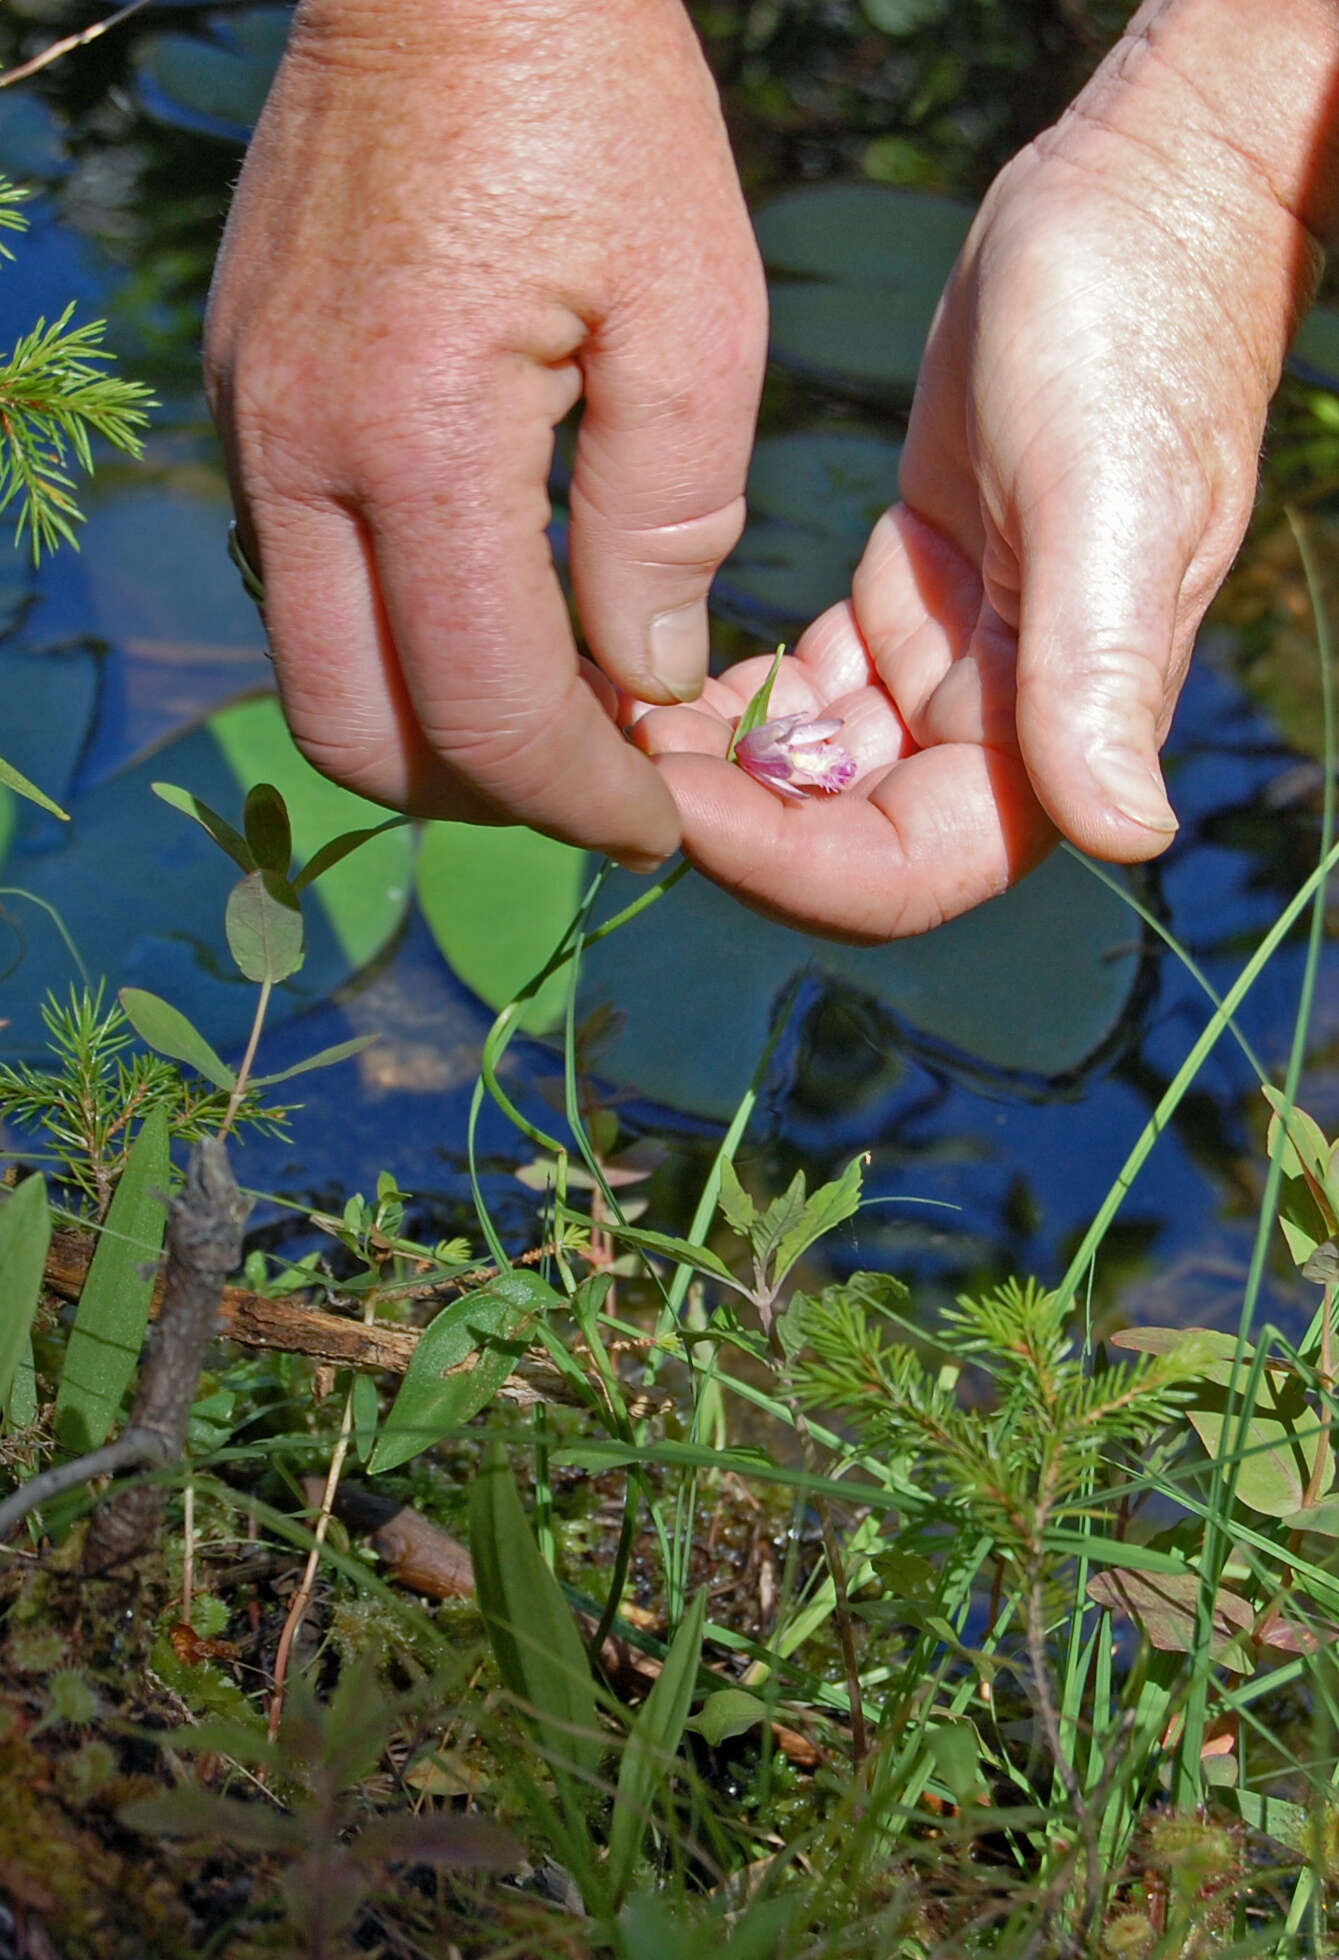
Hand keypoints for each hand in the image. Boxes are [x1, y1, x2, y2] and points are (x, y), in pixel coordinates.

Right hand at [204, 0, 765, 868]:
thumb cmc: (598, 110)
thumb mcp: (693, 312)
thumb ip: (667, 523)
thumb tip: (641, 680)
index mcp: (416, 440)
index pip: (483, 708)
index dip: (578, 798)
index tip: (655, 822)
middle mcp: (296, 452)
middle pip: (356, 732)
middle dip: (483, 793)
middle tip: (593, 781)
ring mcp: (251, 425)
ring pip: (315, 670)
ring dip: (431, 724)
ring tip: (554, 704)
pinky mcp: (248, 396)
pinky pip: (302, 580)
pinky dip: (393, 636)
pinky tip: (489, 602)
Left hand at [635, 0, 1334, 938]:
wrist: (1138, 204)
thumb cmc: (1138, 328)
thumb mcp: (1113, 498)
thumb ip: (1100, 673)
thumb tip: (1129, 834)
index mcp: (1059, 735)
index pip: (907, 868)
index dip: (787, 864)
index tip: (674, 805)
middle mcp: (999, 730)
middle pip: (837, 838)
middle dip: (723, 815)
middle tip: (609, 754)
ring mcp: (945, 673)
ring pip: (805, 774)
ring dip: (708, 761)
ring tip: (606, 707)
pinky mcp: (904, 608)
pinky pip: (800, 699)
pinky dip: (726, 702)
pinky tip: (648, 676)